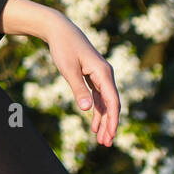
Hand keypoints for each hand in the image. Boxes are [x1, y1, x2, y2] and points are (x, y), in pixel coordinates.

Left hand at [45, 16, 120, 146]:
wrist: (60, 30)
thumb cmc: (64, 48)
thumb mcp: (69, 70)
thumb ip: (78, 89)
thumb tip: (87, 109)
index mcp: (103, 73)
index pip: (113, 101)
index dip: (113, 119)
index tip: (111, 135)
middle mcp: (105, 75)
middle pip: (111, 104)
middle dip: (109, 124)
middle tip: (106, 143)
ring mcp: (100, 76)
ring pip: (105, 103)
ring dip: (103, 120)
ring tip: (101, 139)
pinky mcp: (92, 76)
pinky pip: (98, 98)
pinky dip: (97, 111)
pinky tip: (93, 124)